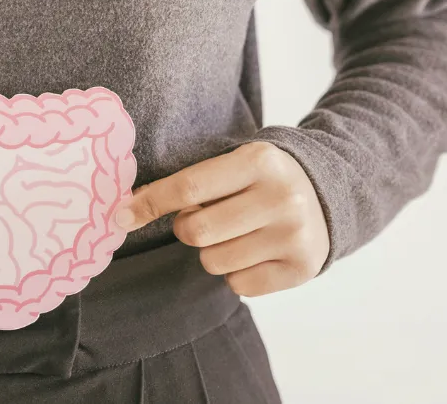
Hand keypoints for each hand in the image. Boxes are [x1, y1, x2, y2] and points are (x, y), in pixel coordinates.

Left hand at [116, 142, 328, 296]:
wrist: (327, 194)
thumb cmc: (261, 180)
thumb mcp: (235, 164)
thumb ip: (190, 182)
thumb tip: (127, 208)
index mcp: (258, 161)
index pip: (188, 187)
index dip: (149, 203)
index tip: (119, 216)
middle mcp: (281, 197)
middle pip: (196, 231)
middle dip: (187, 229)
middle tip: (204, 219)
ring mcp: (294, 235)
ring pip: (213, 262)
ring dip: (213, 252)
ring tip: (237, 233)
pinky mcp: (302, 268)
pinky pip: (238, 285)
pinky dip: (237, 273)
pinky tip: (256, 251)